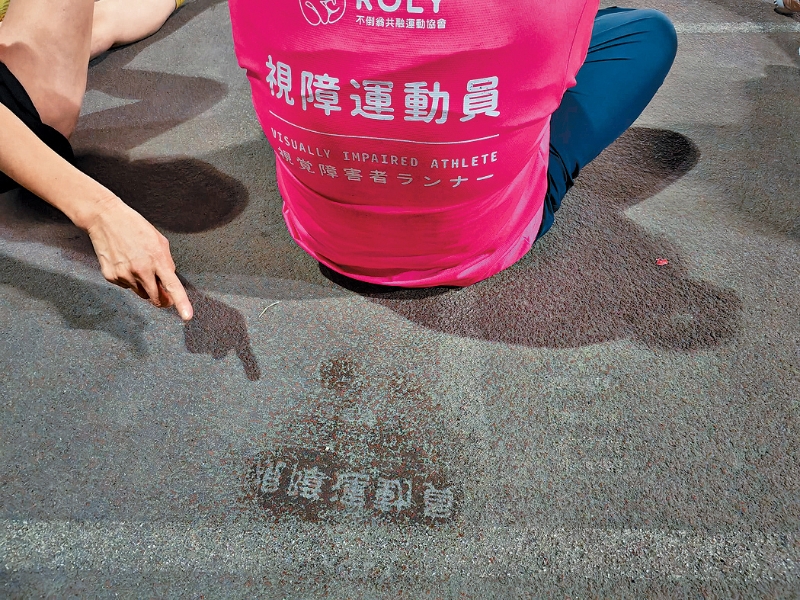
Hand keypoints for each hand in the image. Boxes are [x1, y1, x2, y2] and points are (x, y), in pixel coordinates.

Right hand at [85, 195, 192, 319]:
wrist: (105, 219)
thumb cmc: (135, 227)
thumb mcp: (159, 241)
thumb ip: (167, 263)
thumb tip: (168, 283)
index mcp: (157, 260)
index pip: (172, 285)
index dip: (181, 302)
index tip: (187, 316)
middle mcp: (141, 270)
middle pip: (155, 297)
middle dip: (161, 299)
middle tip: (164, 296)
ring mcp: (124, 274)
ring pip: (140, 293)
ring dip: (144, 286)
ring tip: (138, 265)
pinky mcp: (111, 276)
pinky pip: (126, 286)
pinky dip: (128, 279)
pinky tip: (125, 263)